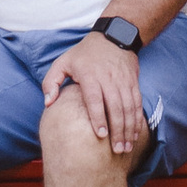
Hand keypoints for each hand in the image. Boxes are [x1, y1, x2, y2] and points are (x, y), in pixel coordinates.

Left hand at [41, 29, 146, 158]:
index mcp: (89, 75)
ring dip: (129, 129)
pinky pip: (137, 103)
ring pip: (128, 107)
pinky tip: (135, 134)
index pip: (95, 99)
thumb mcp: (63, 61)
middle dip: (117, 130)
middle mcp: (108, 79)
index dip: (98, 117)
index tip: (100, 135)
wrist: (114, 36)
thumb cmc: (85, 53)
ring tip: (126, 147)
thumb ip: (51, 81)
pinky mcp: (133, 83)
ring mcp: (122, 81)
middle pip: (115, 107)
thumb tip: (48, 103)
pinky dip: (137, 120)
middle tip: (116, 150)